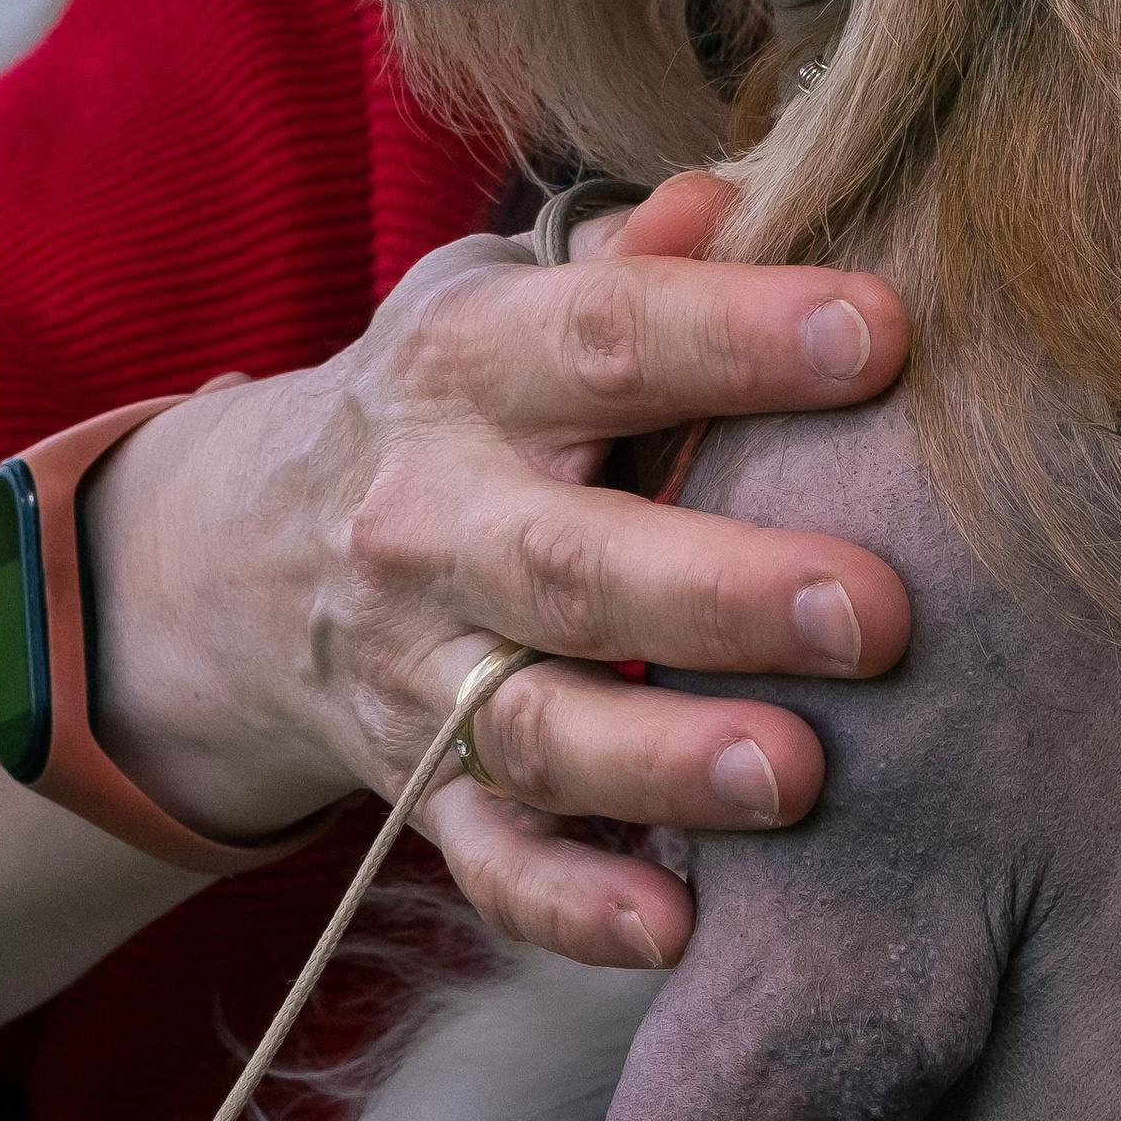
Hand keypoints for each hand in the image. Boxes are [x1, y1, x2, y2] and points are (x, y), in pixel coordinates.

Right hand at [87, 170, 910, 968]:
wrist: (241, 551)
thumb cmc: (454, 398)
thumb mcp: (501, 294)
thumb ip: (627, 255)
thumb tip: (740, 191)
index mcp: (468, 365)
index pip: (605, 337)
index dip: (737, 332)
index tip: (879, 332)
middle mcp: (430, 518)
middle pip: (568, 560)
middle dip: (721, 593)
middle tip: (878, 610)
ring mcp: (416, 668)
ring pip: (537, 726)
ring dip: (666, 760)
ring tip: (800, 777)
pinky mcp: (417, 788)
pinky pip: (489, 864)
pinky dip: (573, 905)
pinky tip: (676, 929)